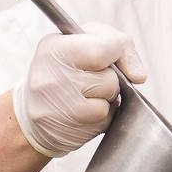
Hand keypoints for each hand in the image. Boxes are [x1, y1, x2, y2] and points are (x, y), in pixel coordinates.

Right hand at [13, 23, 146, 157]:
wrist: (33, 114)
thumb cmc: (66, 70)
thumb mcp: (85, 42)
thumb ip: (119, 44)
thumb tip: (139, 75)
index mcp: (54, 47)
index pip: (102, 49)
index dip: (115, 53)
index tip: (108, 56)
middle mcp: (50, 76)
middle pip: (110, 78)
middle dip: (109, 79)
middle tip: (90, 78)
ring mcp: (56, 106)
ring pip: (108, 100)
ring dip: (105, 98)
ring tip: (85, 95)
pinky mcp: (65, 130)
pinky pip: (103, 118)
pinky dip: (101, 115)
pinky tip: (83, 111)